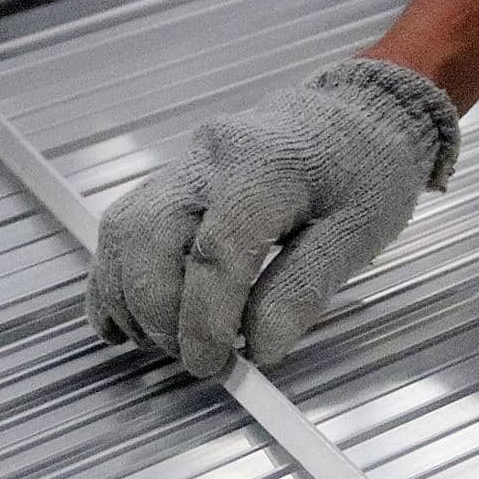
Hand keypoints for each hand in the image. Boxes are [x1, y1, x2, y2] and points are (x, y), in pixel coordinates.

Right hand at [84, 57, 458, 376]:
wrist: (352, 115)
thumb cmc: (363, 174)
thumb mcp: (359, 233)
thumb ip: (305, 290)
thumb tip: (261, 347)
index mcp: (267, 168)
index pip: (217, 251)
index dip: (206, 319)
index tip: (215, 363)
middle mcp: (210, 160)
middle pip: (151, 238)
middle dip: (160, 314)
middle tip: (196, 358)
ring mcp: (181, 167)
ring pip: (124, 232)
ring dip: (130, 300)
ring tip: (166, 343)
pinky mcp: (167, 182)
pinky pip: (121, 229)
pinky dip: (115, 281)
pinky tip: (130, 323)